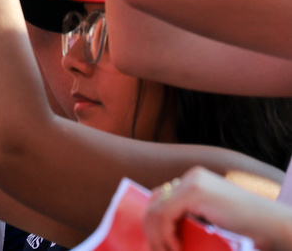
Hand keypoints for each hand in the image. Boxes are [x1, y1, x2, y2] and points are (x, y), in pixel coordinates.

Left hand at [143, 167, 291, 250]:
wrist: (270, 224)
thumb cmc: (246, 226)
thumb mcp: (212, 216)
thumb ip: (191, 215)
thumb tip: (163, 229)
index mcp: (194, 180)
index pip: (161, 198)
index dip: (154, 222)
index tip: (156, 243)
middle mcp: (190, 177)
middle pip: (155, 201)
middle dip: (151, 229)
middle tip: (155, 249)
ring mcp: (192, 182)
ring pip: (157, 210)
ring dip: (157, 236)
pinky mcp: (195, 193)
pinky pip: (166, 215)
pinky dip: (166, 235)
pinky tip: (176, 248)